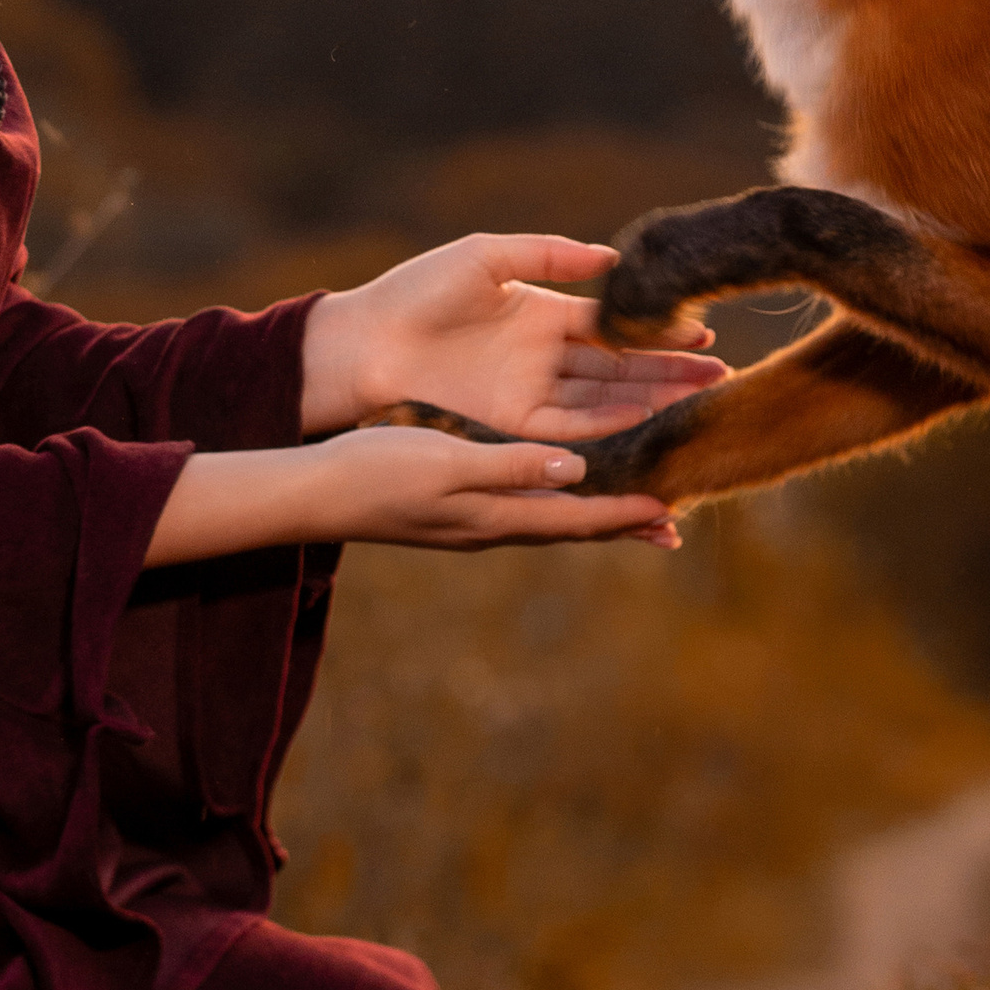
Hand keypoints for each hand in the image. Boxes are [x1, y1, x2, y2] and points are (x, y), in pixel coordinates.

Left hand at [300, 234, 723, 441]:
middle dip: (671, 371)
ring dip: (652, 399)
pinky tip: (645, 417)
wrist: (370, 338)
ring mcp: (532, 390)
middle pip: (622, 367)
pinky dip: (609, 424)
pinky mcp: (512, 421)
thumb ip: (551, 254)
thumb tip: (611, 258)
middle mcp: (546, 356)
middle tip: (724, 375)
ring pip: (606, 398)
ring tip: (699, 398)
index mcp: (544, 313)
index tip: (704, 332)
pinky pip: (572, 426)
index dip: (658, 331)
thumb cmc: (419, 289)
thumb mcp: (488, 256)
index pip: (615, 326)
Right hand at [309, 424, 679, 551]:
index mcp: (496, 516)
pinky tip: (556, 496)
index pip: (577, 520)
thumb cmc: (377, 471)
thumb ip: (510, 466)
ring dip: (593, 520)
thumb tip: (575, 471)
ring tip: (631, 516)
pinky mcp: (456, 513)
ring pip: (550, 524)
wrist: (318, 494)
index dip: (626, 515)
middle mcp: (493, 527)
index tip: (672, 510)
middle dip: (622, 527)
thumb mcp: (447, 459)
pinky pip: (524, 514)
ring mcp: (473, 524)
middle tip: (672, 527)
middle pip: (572, 530)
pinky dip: (557, 508)